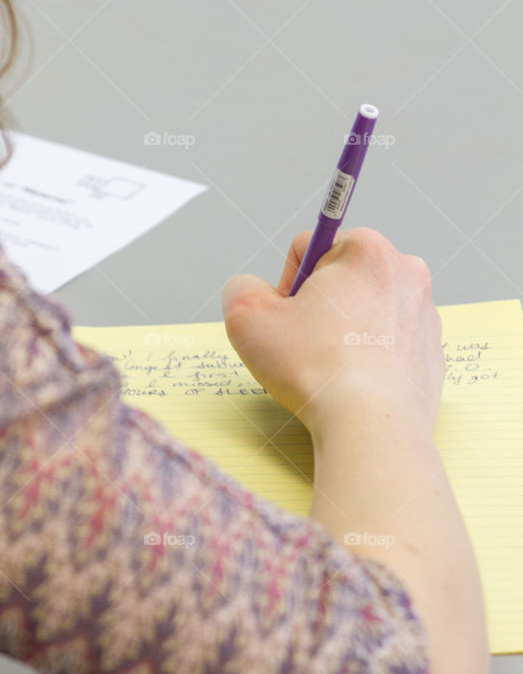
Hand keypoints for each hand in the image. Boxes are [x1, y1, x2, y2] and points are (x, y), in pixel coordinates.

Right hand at [222, 227, 445, 434]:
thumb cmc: (316, 370)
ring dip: (344, 330)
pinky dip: (369, 355)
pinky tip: (354, 382)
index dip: (286, 284)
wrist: (372, 426)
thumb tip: (254, 292)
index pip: (307, 247)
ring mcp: (424, 313)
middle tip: (306, 343)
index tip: (288, 318)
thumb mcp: (247, 318)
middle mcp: (405, 271)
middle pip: (341, 277)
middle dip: (319, 305)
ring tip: (330, 366)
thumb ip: (241, 288)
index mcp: (365, 249)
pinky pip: (388, 341)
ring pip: (366, 309)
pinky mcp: (432, 350)